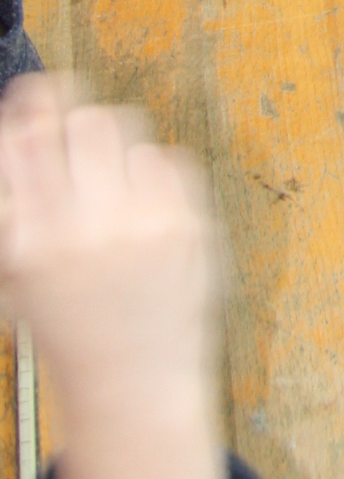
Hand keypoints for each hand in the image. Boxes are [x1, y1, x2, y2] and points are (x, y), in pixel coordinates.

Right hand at [0, 76, 227, 478]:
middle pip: (85, 120)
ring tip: (108, 178)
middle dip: (76, 120)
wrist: (132, 382)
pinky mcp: (190, 227)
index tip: (33, 96)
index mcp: (35, 244)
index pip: (27, 141)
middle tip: (75, 136)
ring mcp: (146, 227)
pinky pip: (169, 158)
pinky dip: (152, 171)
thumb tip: (19, 127)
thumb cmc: (68, 321)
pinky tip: (140, 205)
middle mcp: (90, 231)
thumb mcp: (18, 274)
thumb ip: (16, 205)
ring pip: (130, 133)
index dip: (31, 105)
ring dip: (114, 145)